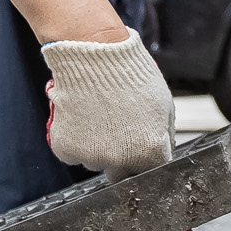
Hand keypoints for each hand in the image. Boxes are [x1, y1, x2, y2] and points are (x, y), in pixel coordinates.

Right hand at [42, 32, 174, 179]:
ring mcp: (91, 157)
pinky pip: (73, 153)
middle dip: (121, 160)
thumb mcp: (163, 105)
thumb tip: (162, 150)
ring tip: (99, 116)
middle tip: (117, 133)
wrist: (95, 56)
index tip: (139, 146)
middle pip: (121, 175)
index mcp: (150, 153)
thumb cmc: (129, 75)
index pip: (151, 172)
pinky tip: (82, 118)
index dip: (146, 160)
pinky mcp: (66, 149)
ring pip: (96, 162)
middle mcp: (121, 161)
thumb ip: (164, 135)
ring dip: (97, 147)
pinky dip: (75, 141)